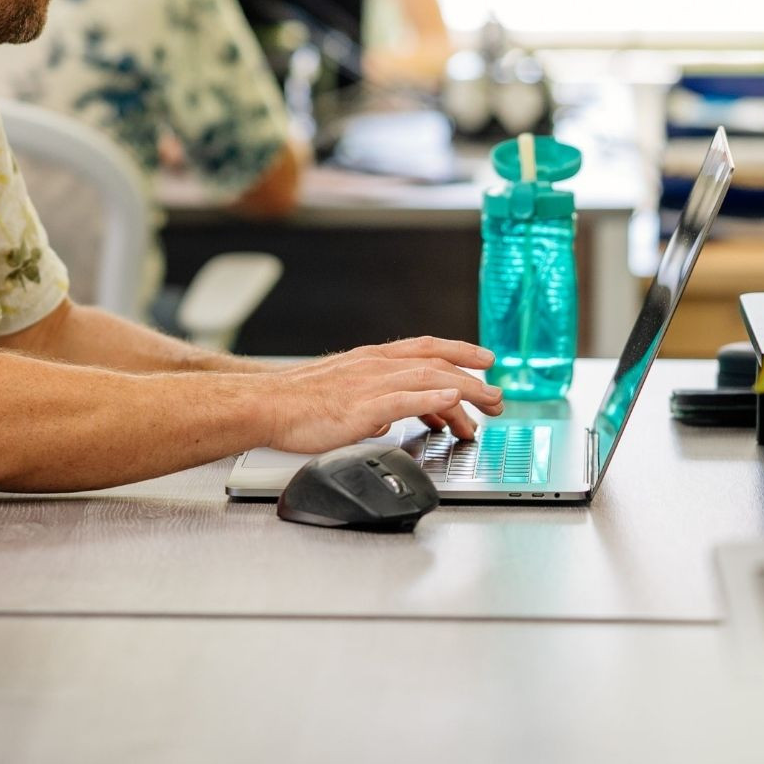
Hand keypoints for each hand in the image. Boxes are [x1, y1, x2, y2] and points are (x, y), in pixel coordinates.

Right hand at [266, 337, 502, 453]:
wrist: (266, 404)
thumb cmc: (296, 402)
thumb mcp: (342, 392)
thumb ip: (370, 399)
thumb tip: (390, 415)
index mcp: (370, 360)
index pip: (425, 347)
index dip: (458, 351)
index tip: (484, 359)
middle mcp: (375, 366)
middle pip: (436, 363)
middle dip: (473, 377)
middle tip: (497, 397)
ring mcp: (370, 385)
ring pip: (429, 379)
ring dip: (465, 390)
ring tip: (489, 402)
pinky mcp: (362, 408)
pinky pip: (404, 400)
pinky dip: (432, 399)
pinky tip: (452, 403)